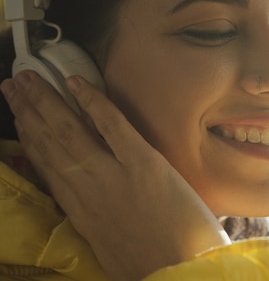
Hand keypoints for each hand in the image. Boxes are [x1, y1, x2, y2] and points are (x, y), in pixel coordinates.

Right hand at [1, 71, 229, 280]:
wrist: (181, 273)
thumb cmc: (152, 265)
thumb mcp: (108, 250)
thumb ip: (94, 223)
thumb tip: (86, 208)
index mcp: (80, 213)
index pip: (47, 168)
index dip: (30, 139)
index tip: (20, 118)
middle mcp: (88, 191)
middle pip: (50, 144)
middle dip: (30, 111)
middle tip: (13, 84)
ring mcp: (115, 176)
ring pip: (71, 131)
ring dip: (47, 101)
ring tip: (28, 77)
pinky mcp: (145, 165)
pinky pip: (112, 126)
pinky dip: (93, 102)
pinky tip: (75, 83)